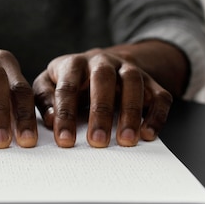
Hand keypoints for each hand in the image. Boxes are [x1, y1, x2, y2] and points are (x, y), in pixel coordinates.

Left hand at [32, 48, 172, 147]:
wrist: (101, 62)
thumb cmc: (70, 80)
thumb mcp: (48, 83)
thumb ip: (45, 99)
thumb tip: (50, 120)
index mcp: (73, 63)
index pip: (67, 87)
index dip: (65, 114)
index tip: (65, 140)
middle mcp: (101, 61)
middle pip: (102, 80)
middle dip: (100, 112)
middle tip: (97, 141)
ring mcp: (128, 68)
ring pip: (133, 83)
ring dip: (130, 112)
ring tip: (125, 140)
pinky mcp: (150, 81)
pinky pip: (159, 95)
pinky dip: (156, 115)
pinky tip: (148, 134)